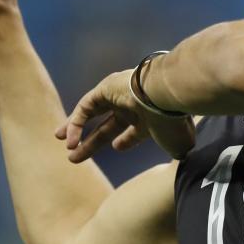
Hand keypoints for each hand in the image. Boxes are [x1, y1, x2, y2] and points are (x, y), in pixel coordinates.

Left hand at [55, 70, 194, 162]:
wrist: (167, 94)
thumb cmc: (173, 121)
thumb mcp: (177, 143)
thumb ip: (176, 150)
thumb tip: (182, 156)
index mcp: (151, 118)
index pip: (134, 130)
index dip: (125, 141)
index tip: (117, 147)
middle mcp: (134, 105)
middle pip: (108, 124)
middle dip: (91, 141)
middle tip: (75, 155)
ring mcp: (119, 94)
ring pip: (92, 112)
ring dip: (75, 128)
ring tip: (61, 143)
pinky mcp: (105, 87)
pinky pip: (85, 107)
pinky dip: (75, 124)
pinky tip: (69, 141)